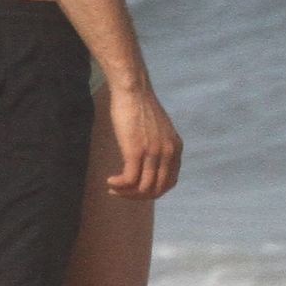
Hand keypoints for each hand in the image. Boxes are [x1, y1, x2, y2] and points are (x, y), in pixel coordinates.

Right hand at [106, 85, 182, 199]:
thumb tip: (148, 163)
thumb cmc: (139, 105)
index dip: (152, 191)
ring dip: (126, 193)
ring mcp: (153, 153)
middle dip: (137, 196)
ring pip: (143, 189)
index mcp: (175, 148)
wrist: (133, 89)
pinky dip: (119, 186)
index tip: (136, 189)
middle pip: (156, 190)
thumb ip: (158, 146)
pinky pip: (129, 180)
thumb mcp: (157, 129)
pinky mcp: (136, 151)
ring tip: (113, 188)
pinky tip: (110, 181)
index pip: (169, 183)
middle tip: (121, 192)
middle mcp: (168, 153)